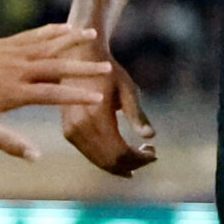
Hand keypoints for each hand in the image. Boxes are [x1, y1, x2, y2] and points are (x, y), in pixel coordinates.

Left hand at [0, 24, 111, 159]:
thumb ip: (9, 142)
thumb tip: (36, 156)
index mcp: (12, 93)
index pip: (51, 95)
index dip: (75, 96)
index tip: (96, 97)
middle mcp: (15, 70)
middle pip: (55, 67)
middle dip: (82, 67)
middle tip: (106, 66)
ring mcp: (10, 54)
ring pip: (46, 45)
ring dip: (70, 41)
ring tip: (91, 34)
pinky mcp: (3, 44)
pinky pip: (32, 36)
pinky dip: (50, 31)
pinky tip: (64, 27)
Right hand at [59, 58, 156, 176]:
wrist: (77, 59)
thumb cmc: (107, 72)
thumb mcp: (127, 90)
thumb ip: (137, 115)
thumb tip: (151, 136)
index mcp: (96, 117)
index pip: (120, 152)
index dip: (140, 159)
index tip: (155, 153)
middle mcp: (81, 128)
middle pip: (110, 161)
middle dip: (133, 164)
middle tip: (151, 155)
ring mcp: (72, 132)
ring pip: (100, 161)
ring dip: (121, 164)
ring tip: (139, 156)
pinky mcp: (68, 132)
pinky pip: (91, 155)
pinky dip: (108, 159)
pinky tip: (122, 154)